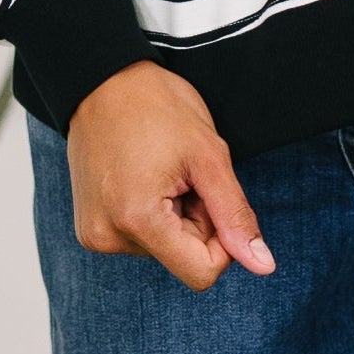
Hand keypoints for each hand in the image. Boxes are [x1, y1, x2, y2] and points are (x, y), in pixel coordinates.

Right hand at [65, 59, 276, 290]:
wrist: (102, 79)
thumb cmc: (157, 106)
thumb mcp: (208, 155)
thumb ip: (235, 214)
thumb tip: (264, 266)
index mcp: (137, 219)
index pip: (202, 273)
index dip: (220, 239)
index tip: (210, 194)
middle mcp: (108, 237)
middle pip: (182, 260)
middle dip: (194, 220)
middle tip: (181, 172)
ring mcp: (94, 235)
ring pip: (163, 250)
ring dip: (173, 215)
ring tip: (160, 170)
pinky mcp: (89, 228)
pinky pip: (139, 239)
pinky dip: (152, 214)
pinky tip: (143, 177)